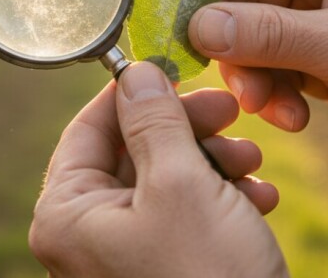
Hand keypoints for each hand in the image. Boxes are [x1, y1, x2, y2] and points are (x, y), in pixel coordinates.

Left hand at [29, 62, 288, 277]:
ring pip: (166, 179)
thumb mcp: (182, 184)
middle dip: (189, 130)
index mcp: (67, 216)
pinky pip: (185, 215)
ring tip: (253, 165)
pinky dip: (222, 199)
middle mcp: (87, 237)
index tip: (176, 70)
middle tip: (232, 112)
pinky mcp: (163, 269)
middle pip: (132, 151)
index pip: (88, 129)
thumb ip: (155, 121)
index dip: (134, 93)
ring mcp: (124, 256)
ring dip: (215, 162)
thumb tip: (134, 72)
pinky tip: (260, 198)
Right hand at [188, 0, 327, 185]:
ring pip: (253, 37)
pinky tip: (296, 118)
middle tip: (244, 91)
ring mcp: (320, 11)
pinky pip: (274, 64)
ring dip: (257, 78)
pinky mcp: (319, 49)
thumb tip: (198, 27)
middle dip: (239, 48)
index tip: (186, 33)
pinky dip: (275, 93)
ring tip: (276, 112)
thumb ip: (270, 35)